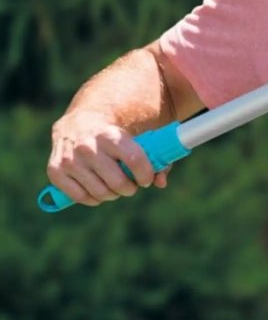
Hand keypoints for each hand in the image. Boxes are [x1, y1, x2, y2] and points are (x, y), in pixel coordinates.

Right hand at [47, 110, 169, 206]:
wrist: (80, 120)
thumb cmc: (115, 132)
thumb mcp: (136, 134)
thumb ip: (155, 156)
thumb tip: (161, 181)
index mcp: (111, 134)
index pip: (134, 160)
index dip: (145, 175)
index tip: (147, 179)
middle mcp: (87, 146)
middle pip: (117, 182)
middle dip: (129, 188)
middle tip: (131, 185)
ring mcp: (69, 160)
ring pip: (99, 192)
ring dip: (112, 194)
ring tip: (116, 186)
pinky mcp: (55, 170)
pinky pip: (79, 197)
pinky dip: (93, 198)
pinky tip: (98, 190)